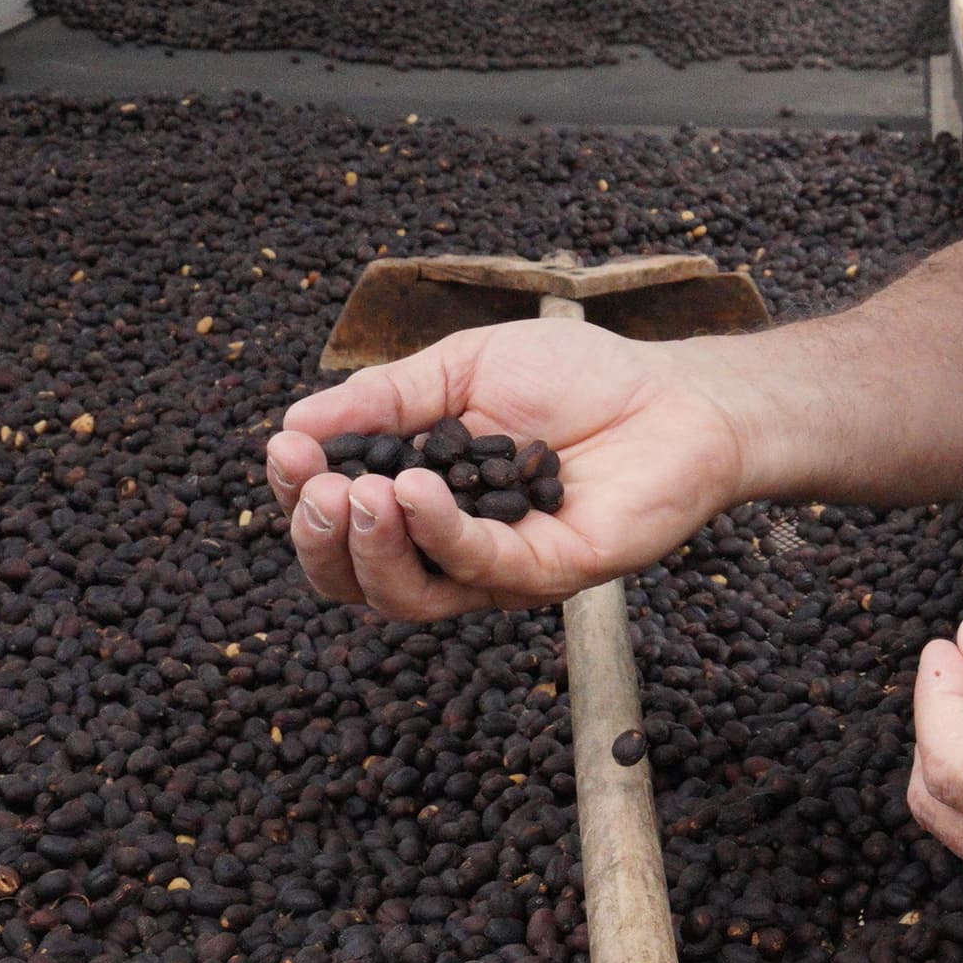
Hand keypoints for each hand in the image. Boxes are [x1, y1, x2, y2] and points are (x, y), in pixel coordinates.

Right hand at [266, 319, 745, 621]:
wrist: (677, 393)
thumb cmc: (577, 379)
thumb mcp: (464, 368)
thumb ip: (386, 398)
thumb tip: (294, 423)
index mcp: (420, 497)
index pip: (338, 519)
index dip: (298, 494)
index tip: (284, 448)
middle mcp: (449, 546)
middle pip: (356, 577)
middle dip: (318, 535)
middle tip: (312, 488)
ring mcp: (498, 569)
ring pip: (406, 594)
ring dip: (367, 546)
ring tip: (354, 494)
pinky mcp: (548, 574)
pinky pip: (476, 569)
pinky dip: (436, 532)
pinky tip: (413, 490)